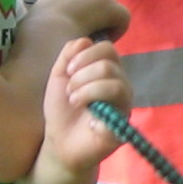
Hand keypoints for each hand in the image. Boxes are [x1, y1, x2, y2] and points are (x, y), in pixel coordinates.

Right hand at [29, 0, 129, 44]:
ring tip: (94, 39)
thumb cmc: (38, 30)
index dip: (90, 9)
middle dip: (101, 14)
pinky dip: (116, 32)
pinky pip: (123, 20)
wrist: (44, 34)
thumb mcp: (47, 12)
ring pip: (114, 9)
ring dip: (107, 23)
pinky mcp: (110, 6)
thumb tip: (70, 17)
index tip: (80, 24)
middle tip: (89, 33)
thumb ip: (61, 8)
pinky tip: (99, 41)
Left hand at [43, 38, 131, 176]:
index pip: (108, 48)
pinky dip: (94, 108)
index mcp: (107, 71)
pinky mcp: (123, 125)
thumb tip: (85, 40)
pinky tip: (86, 118)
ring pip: (114, 82)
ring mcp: (124, 105)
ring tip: (74, 101)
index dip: (86, 55)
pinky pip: (117, 106)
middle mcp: (120, 85)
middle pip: (109, 64)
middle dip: (82, 75)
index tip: (68, 70)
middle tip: (69, 91)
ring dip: (86, 89)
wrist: (59, 143)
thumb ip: (69, 54)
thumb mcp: (59, 77)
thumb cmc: (62, 110)